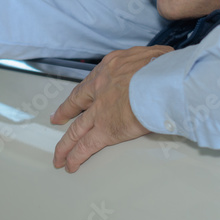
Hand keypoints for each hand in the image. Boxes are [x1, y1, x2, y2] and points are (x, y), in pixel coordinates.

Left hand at [50, 45, 172, 171]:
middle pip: (76, 103)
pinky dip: (76, 156)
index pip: (92, 81)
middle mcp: (99, 87)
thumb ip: (149, 61)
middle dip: (65, 113)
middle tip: (56, 119)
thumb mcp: (152, 55)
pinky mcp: (106, 130)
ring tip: (59, 155)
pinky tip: (70, 164)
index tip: (78, 96)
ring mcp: (100, 110)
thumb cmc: (163, 67)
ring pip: (76, 129)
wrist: (162, 80)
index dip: (84, 91)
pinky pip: (86, 146)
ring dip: (65, 144)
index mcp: (110, 67)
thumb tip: (159, 62)